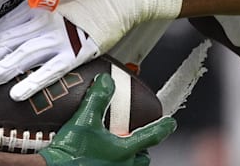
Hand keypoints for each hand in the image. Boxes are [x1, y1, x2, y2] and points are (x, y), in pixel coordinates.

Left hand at [0, 0, 181, 100]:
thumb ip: (31, 10)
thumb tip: (5, 26)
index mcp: (38, 8)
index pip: (4, 26)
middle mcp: (43, 23)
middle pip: (6, 41)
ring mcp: (59, 39)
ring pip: (21, 57)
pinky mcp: (76, 54)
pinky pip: (50, 72)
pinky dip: (32, 82)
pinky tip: (16, 93)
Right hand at [39, 74, 175, 165]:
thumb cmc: (69, 155)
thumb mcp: (84, 120)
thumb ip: (98, 99)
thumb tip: (106, 82)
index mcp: (124, 150)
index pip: (151, 136)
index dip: (163, 128)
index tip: (170, 123)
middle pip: (142, 158)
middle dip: (142, 148)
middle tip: (138, 138)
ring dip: (127, 158)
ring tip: (117, 147)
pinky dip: (111, 163)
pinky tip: (99, 156)